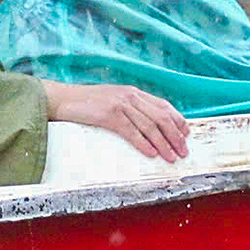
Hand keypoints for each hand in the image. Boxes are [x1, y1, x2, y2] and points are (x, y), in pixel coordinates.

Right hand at [38, 79, 189, 162]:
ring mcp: (120, 104)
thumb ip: (131, 108)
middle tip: (183, 151)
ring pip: (150, 126)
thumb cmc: (86, 103)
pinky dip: (144, 143)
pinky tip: (151, 153)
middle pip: (161, 117)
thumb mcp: (113, 100)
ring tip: (171, 157)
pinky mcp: (109, 115)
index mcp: (133, 92)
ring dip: (164, 144)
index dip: (178, 121)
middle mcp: (130, 96)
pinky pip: (131, 131)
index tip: (186, 134)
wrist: (63, 99)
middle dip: (175, 136)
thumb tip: (149, 125)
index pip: (164, 106)